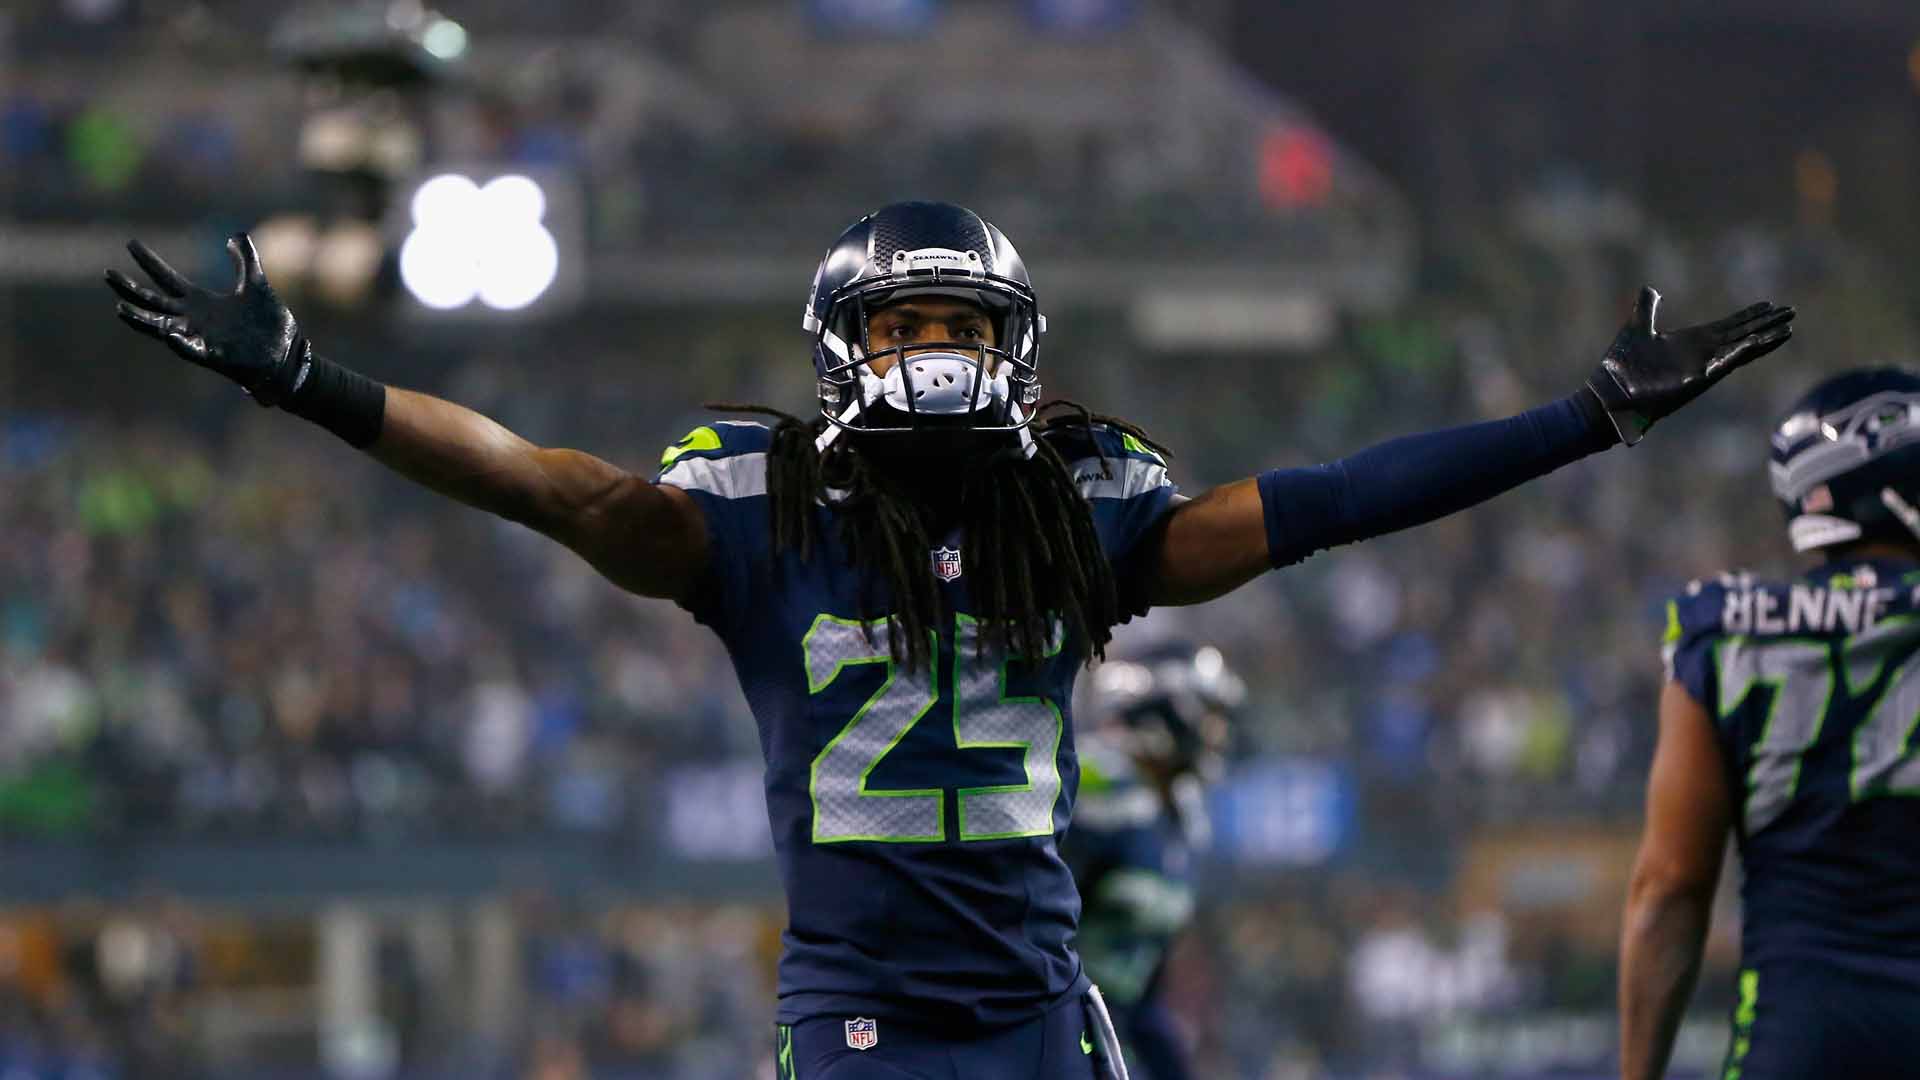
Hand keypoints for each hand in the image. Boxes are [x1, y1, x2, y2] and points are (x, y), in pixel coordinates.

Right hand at [105, 233, 310, 406]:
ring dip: (142, 320)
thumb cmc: (269, 324)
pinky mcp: (216, 357)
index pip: (167, 279)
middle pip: (155, 302)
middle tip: (108, 273)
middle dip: (131, 289)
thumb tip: (234, 235)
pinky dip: (180, 344)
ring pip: (162, 329)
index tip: (130, 243)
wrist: (287, 354)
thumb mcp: (257, 283)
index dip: (149, 262)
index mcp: (202, 302)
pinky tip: (168, 334)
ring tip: (121, 308)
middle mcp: (195, 320)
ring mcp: (203, 339)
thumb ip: (246, 260)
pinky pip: (193, 351)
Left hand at [1586, 286, 1795, 444]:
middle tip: (1791, 312)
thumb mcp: (1637, 327)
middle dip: (1766, 324)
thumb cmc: (1621, 367)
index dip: (1749, 316)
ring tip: (1788, 329)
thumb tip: (1650, 288)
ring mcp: (1702, 368)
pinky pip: (1723, 364)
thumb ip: (1647, 308)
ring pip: (1741, 350)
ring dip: (1764, 339)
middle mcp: (1702, 354)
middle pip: (1742, 335)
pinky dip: (1740, 353)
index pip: (1728, 326)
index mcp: (1691, 342)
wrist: (1610, 396)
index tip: (1770, 305)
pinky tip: (1758, 341)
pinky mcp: (1696, 380)